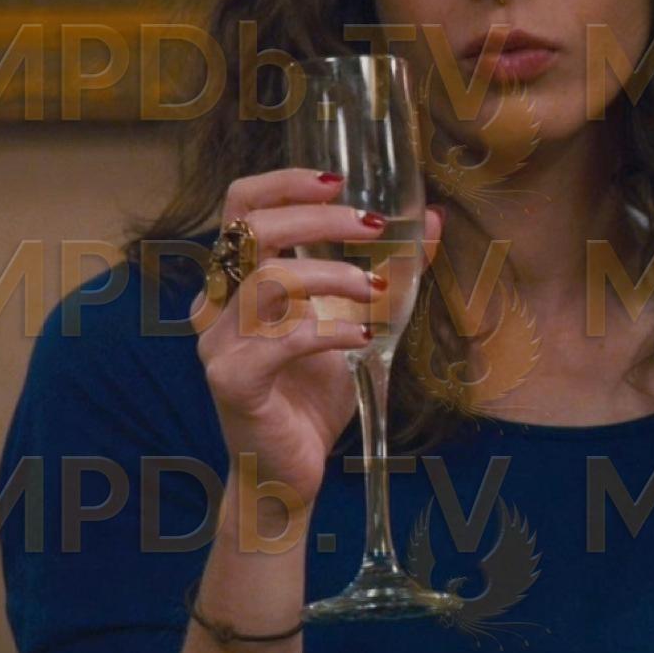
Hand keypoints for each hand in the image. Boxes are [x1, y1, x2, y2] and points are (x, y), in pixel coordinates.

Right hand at [194, 168, 442, 504]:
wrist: (288, 471)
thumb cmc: (316, 392)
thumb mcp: (362, 319)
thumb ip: (393, 271)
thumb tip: (434, 221)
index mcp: (241, 279)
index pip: (242, 206)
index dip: (284, 183)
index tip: (339, 181)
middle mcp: (220, 303)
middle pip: (252, 229)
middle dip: (318, 219)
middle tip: (370, 225)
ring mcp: (220, 342)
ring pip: (267, 281)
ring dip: (331, 275)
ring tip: (374, 289)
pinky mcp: (232, 380)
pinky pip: (280, 342)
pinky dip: (330, 331)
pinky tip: (362, 338)